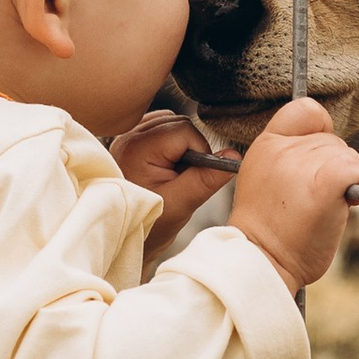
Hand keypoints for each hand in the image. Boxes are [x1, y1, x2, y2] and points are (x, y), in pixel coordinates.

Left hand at [111, 113, 232, 254]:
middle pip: (178, 123)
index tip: (191, 177)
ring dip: (181, 146)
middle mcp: (129, 136)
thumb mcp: (181, 205)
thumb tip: (234, 156)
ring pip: (170, 123)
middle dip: (190, 148)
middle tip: (182, 178)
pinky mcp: (132, 141)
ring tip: (173, 175)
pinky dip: (171, 144)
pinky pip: (161, 129)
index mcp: (138, 148)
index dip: (199, 152)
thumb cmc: (148, 225)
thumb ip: (206, 179)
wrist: (125, 235)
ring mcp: (128, 137)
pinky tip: (167, 168)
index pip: (184, 130)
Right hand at [228, 96, 358, 292]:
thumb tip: (333, 151)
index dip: (320, 129)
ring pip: (349, 155)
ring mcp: (303, 163)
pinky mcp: (326, 180)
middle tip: (316, 198)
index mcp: (265, 145)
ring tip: (323, 206)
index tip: (317, 158)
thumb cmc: (272, 233)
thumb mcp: (267, 180)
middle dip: (334, 166)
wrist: (265, 263)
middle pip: (333, 139)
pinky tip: (347, 202)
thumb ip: (292, 158)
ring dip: (347, 179)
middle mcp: (283, 149)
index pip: (304, 109)